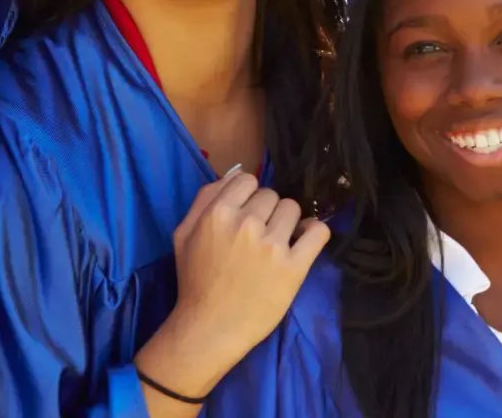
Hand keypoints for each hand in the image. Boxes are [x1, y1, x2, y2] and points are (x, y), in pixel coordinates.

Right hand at [135, 166, 330, 402]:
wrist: (209, 328)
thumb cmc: (195, 281)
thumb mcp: (183, 234)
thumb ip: (204, 198)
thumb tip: (234, 173)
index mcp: (218, 214)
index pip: (248, 181)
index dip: (248, 197)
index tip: (246, 216)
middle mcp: (246, 224)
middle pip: (272, 195)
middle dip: (266, 212)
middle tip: (257, 237)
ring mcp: (272, 245)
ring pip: (293, 209)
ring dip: (287, 223)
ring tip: (275, 245)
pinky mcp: (294, 266)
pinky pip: (318, 232)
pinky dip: (314, 232)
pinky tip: (303, 242)